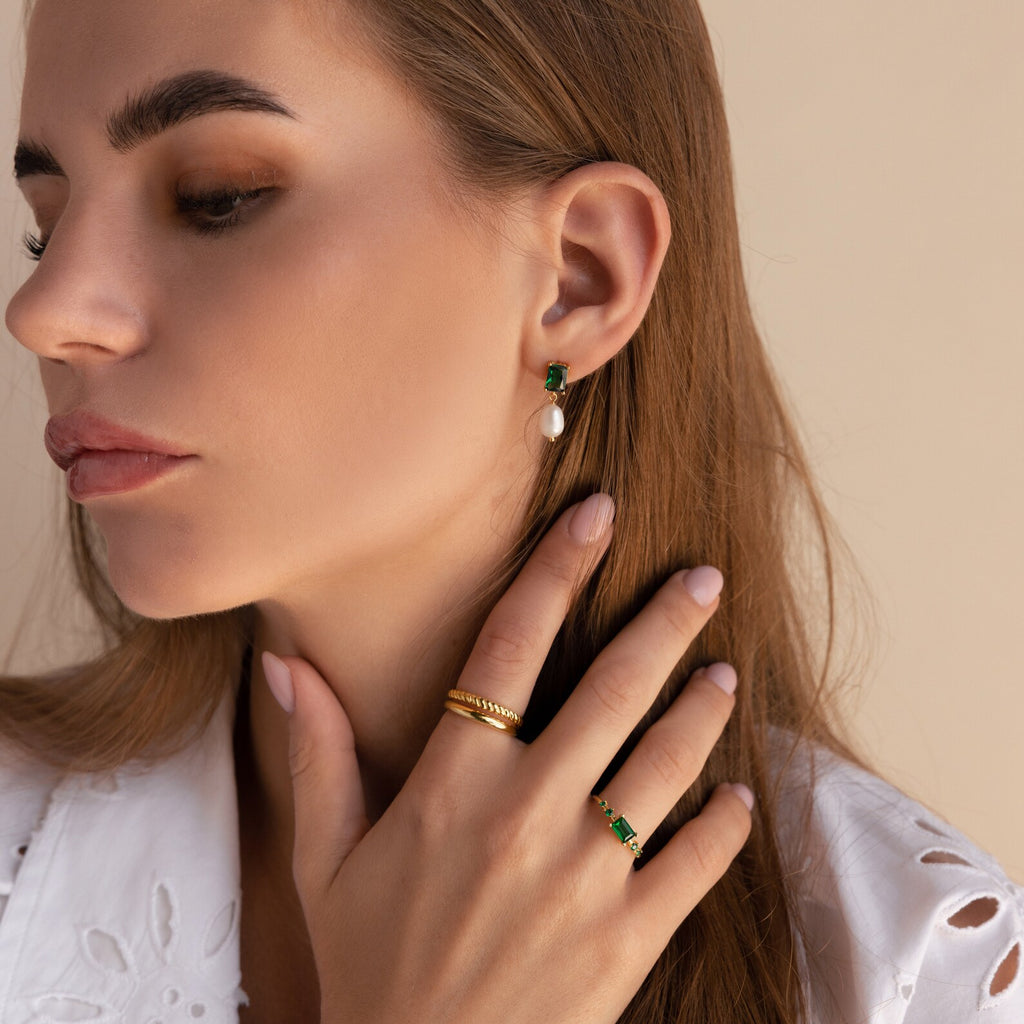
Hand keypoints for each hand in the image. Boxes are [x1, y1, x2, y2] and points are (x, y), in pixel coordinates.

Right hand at [267, 493, 751, 1023]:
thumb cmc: (370, 968)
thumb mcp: (326, 861)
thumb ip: (319, 754)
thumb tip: (286, 665)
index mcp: (453, 782)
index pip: (511, 645)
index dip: (557, 569)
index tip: (597, 515)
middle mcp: (526, 810)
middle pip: (611, 687)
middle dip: (663, 622)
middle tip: (702, 577)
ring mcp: (586, 874)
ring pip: (666, 762)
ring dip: (702, 709)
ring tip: (724, 670)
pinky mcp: (629, 938)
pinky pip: (695, 863)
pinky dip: (726, 825)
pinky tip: (741, 797)